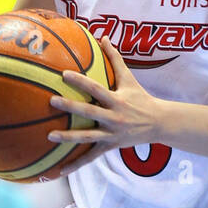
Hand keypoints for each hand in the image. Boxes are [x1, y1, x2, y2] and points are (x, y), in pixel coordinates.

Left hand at [47, 37, 164, 154]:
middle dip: (70, 107)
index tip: (63, 74)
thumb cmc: (140, 97)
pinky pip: (90, 157)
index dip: (80, 81)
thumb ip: (115, 58)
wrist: (158, 123)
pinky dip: (76, 165)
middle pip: (88, 112)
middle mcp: (113, 117)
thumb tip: (103, 37)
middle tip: (51, 101)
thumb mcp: (129, 78)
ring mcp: (111, 134)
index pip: (95, 88)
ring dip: (68, 137)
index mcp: (116, 99)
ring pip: (87, 137)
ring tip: (49, 135)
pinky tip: (59, 170)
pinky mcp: (110, 146)